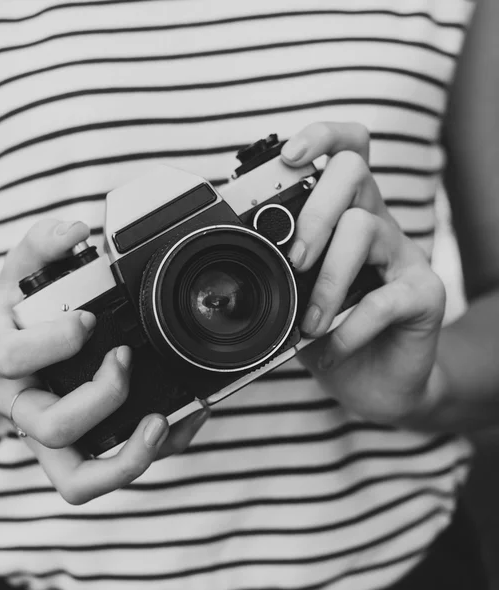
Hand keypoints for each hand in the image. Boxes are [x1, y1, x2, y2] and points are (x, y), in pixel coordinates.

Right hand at [0, 218, 208, 504]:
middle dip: (100, 395)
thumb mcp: (19, 271)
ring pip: (76, 478)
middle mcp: (20, 403)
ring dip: (126, 456)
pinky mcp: (73, 450)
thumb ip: (42, 244)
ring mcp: (46, 434)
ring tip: (161, 420)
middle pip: (50, 426)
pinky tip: (173, 424)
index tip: (90, 318)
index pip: (11, 359)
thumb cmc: (17, 314)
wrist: (4, 352)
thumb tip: (75, 229)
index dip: (54, 342)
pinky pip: (101, 475)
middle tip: (125, 357)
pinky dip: (143, 458)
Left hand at [281, 122, 445, 426]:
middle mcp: (376, 222)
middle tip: (295, 259)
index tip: (287, 156)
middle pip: (354, 172)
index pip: (346, 150)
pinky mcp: (424, 293)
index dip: (322, 136)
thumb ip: (277, 267)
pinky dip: (348, 328)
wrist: (370, 380)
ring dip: (327, 281)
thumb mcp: (292, 295)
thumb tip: (237, 250)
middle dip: (315, 212)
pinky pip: (384, 298)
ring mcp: (403, 255)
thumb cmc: (327, 330)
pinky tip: (331, 348)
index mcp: (344, 213)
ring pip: (364, 229)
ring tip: (310, 323)